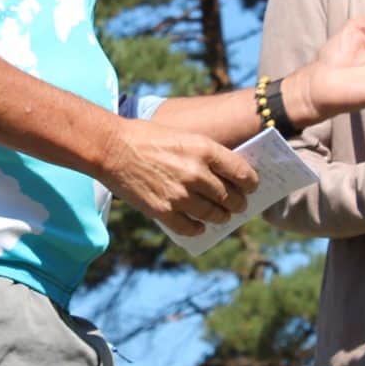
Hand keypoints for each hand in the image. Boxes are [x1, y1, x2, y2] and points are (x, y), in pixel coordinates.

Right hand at [100, 118, 258, 235]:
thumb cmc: (148, 138)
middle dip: (238, 203)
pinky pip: (190, 227)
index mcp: (205, 150)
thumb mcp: (185, 137)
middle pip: (230, 197)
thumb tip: (226, 177)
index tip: (252, 186)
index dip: (251, 182)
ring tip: (222, 216)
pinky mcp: (163, 211)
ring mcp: (180, 195)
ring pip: (213, 214)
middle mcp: (196, 174)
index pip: (242, 172)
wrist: (112, 148)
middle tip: (239, 205)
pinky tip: (199, 226)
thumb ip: (207, 156)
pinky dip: (198, 229)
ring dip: (221, 217)